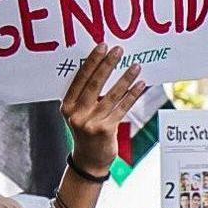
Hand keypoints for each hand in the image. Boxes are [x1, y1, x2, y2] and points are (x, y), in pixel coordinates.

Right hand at [61, 45, 145, 176]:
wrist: (89, 160)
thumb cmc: (86, 129)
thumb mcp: (78, 112)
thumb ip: (85, 94)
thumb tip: (104, 66)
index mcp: (67, 106)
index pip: (79, 79)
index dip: (92, 62)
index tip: (102, 47)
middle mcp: (76, 114)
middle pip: (94, 84)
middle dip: (107, 64)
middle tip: (118, 50)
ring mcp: (90, 123)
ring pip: (111, 95)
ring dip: (125, 79)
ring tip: (136, 66)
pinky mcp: (105, 130)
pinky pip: (121, 108)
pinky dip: (132, 95)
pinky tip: (140, 85)